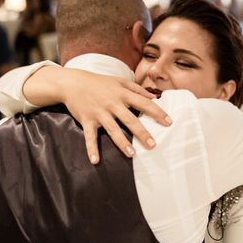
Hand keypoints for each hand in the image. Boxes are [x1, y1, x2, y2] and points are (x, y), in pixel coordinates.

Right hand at [56, 70, 172, 162]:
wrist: (72, 83)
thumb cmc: (99, 82)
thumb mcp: (119, 81)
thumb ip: (137, 89)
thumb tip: (154, 97)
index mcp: (122, 94)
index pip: (144, 103)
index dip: (158, 113)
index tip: (169, 122)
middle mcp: (112, 104)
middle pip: (130, 120)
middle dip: (142, 133)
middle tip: (153, 145)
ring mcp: (99, 113)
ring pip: (113, 129)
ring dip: (122, 143)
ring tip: (132, 154)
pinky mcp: (87, 120)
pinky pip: (90, 137)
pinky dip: (91, 149)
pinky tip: (95, 161)